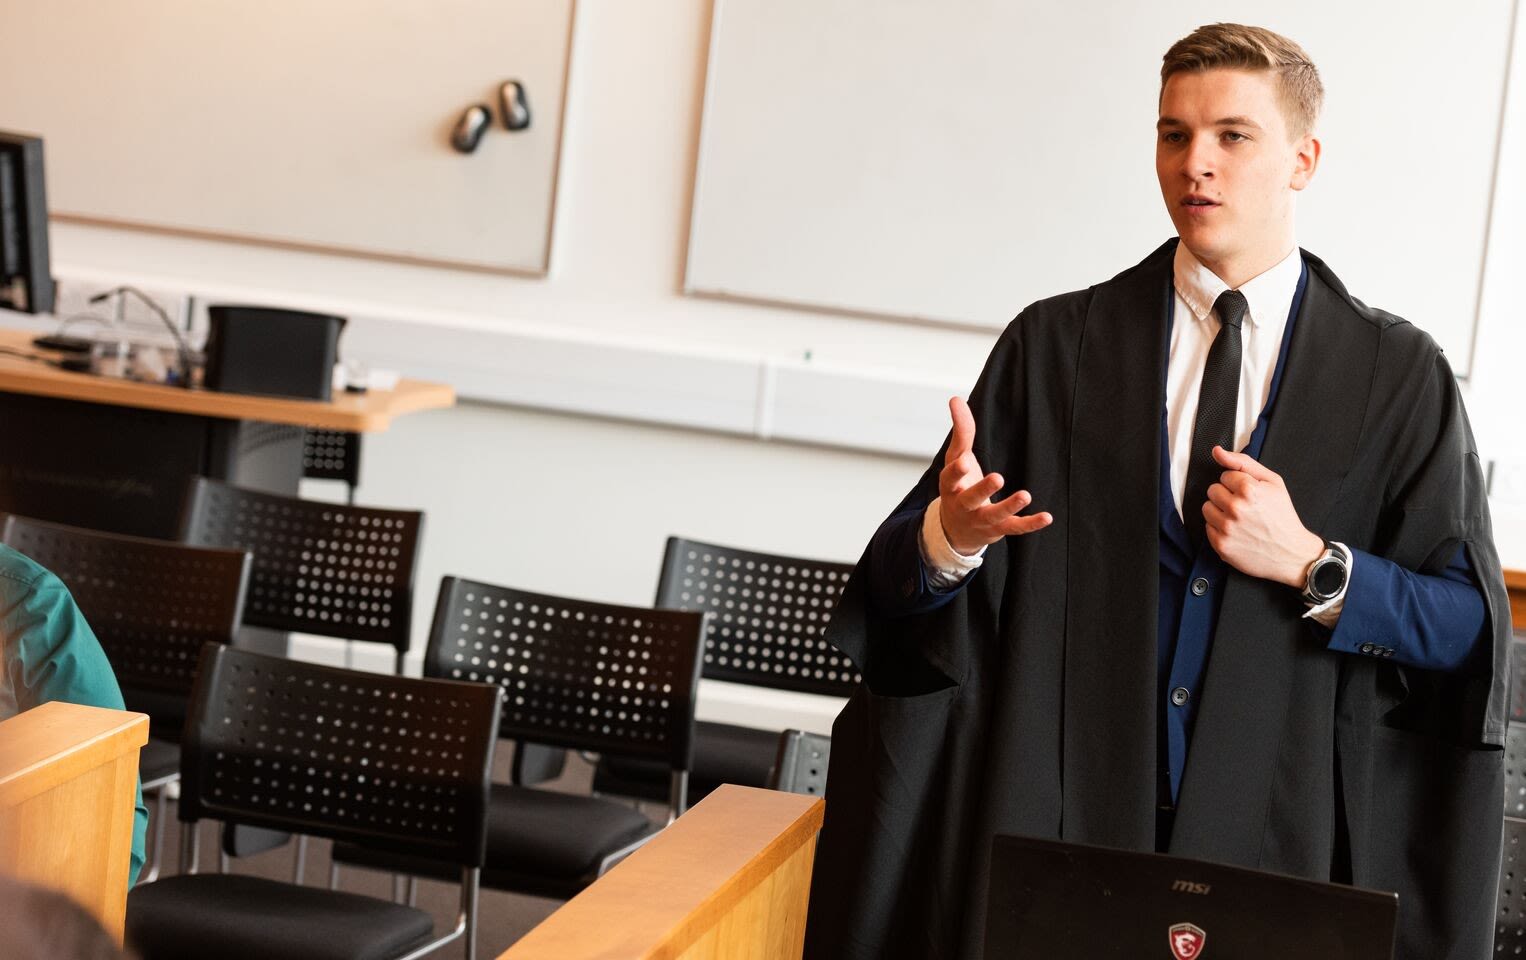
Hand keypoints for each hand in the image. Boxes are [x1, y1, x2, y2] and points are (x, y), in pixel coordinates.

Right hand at [938, 396, 1051, 555]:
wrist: (956, 529)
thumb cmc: (958, 486)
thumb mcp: (956, 458)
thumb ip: (961, 431)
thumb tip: (956, 398)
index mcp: (951, 486)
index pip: (950, 478)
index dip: (956, 472)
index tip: (964, 461)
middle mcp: (963, 504)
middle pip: (971, 499)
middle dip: (982, 490)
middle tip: (998, 477)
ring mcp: (981, 519)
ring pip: (993, 515)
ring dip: (1009, 506)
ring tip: (1025, 495)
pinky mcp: (998, 529)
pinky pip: (1015, 528)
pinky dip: (1030, 524)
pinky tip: (1047, 517)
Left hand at [1202, 446, 1322, 587]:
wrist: (1291, 553)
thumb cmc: (1282, 516)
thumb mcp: (1273, 482)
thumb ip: (1242, 463)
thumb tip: (1217, 451)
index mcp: (1249, 490)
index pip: (1225, 475)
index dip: (1238, 484)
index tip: (1250, 494)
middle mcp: (1236, 508)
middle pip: (1213, 490)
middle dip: (1227, 495)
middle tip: (1245, 506)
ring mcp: (1227, 528)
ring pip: (1207, 507)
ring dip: (1220, 511)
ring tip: (1240, 518)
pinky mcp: (1221, 544)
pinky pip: (1208, 527)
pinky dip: (1220, 528)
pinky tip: (1237, 531)